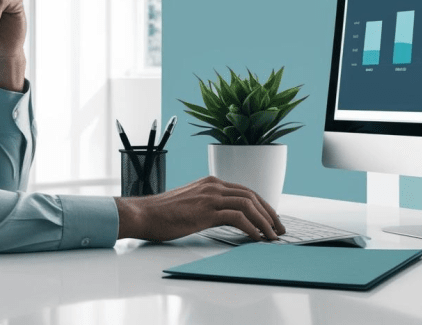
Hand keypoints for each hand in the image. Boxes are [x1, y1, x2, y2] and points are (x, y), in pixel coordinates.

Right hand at [114, 176, 285, 241]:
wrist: (143, 214)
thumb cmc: (162, 213)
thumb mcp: (190, 204)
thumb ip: (208, 206)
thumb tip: (225, 219)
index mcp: (210, 182)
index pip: (245, 191)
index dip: (262, 205)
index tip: (271, 219)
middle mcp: (213, 185)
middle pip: (252, 196)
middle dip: (269, 213)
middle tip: (278, 229)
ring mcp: (210, 197)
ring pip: (248, 205)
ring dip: (264, 221)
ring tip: (271, 236)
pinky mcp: (206, 212)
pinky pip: (237, 218)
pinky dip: (251, 227)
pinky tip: (256, 238)